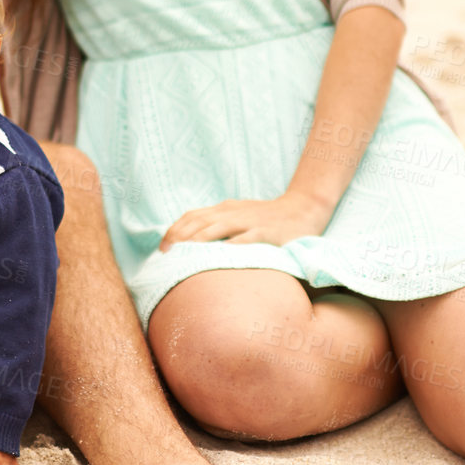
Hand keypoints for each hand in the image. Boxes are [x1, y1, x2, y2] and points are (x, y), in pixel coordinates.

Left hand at [157, 190, 334, 251]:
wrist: (303, 208)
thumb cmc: (266, 217)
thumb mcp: (238, 216)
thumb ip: (218, 224)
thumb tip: (191, 242)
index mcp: (224, 209)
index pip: (192, 216)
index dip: (174, 230)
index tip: (162, 247)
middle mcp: (233, 212)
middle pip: (199, 222)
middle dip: (180, 237)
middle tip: (166, 254)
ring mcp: (250, 221)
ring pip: (218, 227)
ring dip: (199, 240)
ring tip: (184, 253)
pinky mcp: (266, 231)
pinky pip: (247, 238)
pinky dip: (233, 245)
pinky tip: (221, 255)